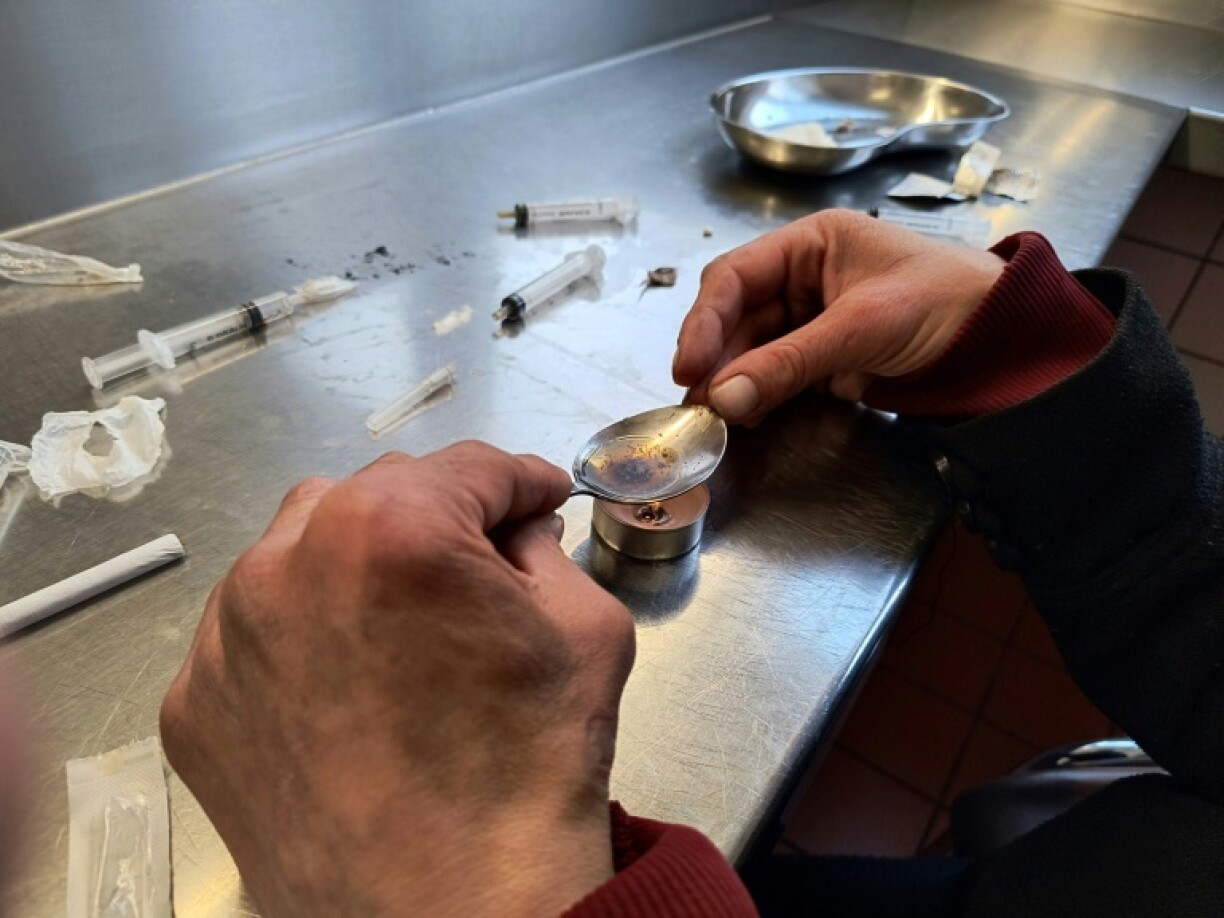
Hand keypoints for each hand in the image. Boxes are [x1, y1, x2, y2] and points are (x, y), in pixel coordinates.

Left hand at [161, 444, 634, 916]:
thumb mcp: (587, 629)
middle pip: (374, 493)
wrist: (459, 915)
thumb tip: (514, 530)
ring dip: (355, 563)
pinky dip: (300, 636)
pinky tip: (346, 686)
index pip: (466, 468)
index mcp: (392, 530)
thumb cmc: (531, 773)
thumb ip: (544, 550)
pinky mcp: (194, 707)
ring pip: (297, 551)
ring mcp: (226, 638)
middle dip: (436, 516)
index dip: (518, 480)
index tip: (539, 499)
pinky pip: (250, 633)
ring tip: (402, 624)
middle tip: (479, 565)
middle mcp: (286, 564)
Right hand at [673, 209, 1004, 423]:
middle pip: (738, 315)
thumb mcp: (862, 327)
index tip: (688, 368)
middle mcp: (805, 274)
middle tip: (698, 403)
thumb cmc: (948, 303)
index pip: (736, 276)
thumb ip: (789, 362)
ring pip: (754, 348)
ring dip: (735, 381)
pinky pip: (779, 372)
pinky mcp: (827, 354)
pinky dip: (761, 394)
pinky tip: (749, 414)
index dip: (704, 322)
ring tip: (721, 416)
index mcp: (813, 242)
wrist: (1007, 340)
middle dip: (717, 359)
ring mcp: (814, 316)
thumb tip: (724, 397)